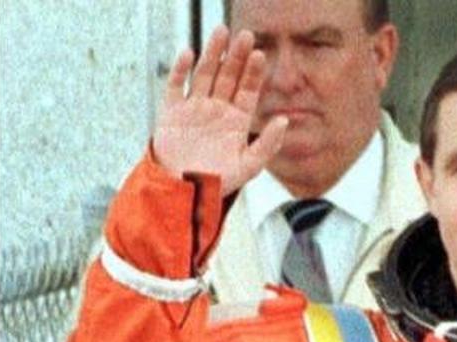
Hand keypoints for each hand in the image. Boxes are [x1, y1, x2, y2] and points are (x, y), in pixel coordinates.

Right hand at [154, 25, 286, 193]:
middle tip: (246, 36)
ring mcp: (194, 107)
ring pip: (205, 74)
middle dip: (237, 57)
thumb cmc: (216, 183)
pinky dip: (180, 69)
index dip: (254, 73)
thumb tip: (284, 121)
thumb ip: (267, 145)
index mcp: (236, 122)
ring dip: (212, 53)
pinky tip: (189, 54)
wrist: (184, 193)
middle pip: (228, 76)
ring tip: (221, 32)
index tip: (260, 55)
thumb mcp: (247, 167)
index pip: (248, 91)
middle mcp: (217, 110)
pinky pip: (176, 85)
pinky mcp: (172, 110)